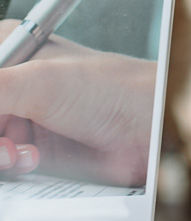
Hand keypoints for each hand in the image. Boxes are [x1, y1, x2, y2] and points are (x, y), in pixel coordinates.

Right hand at [0, 29, 154, 185]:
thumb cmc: (107, 89)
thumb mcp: (37, 81)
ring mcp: (17, 119)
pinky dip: (9, 169)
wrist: (147, 130)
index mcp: (5, 50)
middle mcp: (8, 85)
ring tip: (20, 154)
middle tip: (4, 146)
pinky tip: (32, 161)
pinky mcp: (29, 151)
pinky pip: (2, 167)